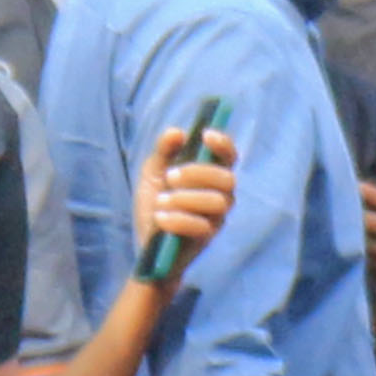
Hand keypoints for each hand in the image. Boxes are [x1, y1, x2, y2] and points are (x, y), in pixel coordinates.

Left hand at [127, 125, 232, 261]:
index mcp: (210, 176)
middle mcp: (221, 195)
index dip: (223, 144)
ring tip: (161, 202)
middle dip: (198, 174)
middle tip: (170, 177)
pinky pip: (201, 226)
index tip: (205, 135)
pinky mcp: (208, 238)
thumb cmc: (156, 205)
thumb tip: (177, 132)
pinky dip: (177, 219)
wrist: (147, 242)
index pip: (228, 157)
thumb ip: (164, 152)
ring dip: (185, 198)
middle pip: (227, 179)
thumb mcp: (153, 173)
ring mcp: (217, 217)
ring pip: (218, 202)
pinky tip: (160, 218)